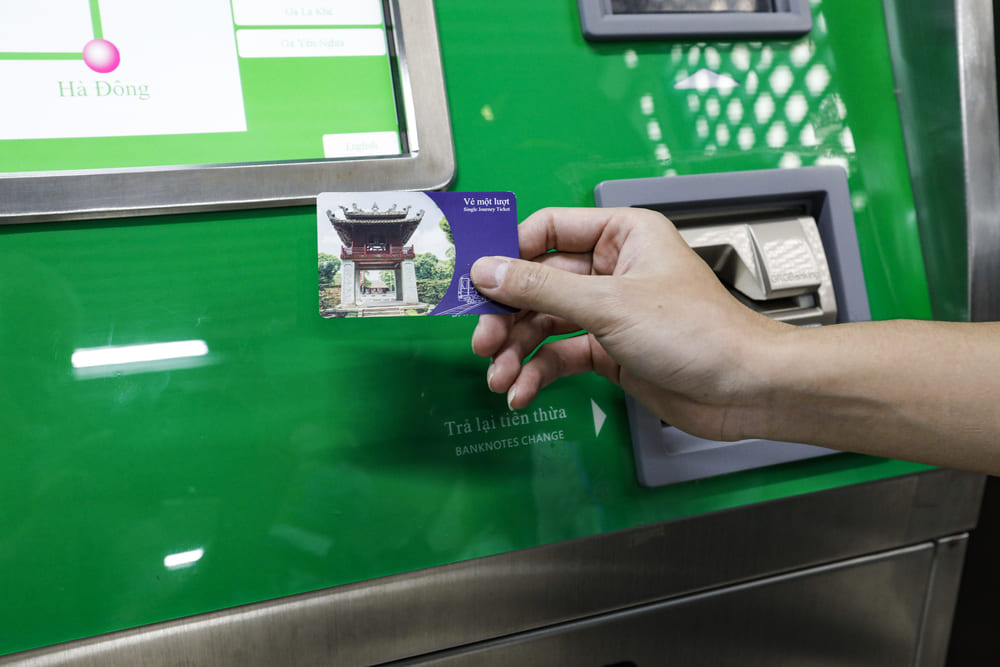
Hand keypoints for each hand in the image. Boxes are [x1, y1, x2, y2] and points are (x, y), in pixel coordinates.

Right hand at [470, 207, 786, 441]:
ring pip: (545, 324)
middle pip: (538, 283)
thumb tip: (488, 271)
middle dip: (508, 316)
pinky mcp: (609, 351)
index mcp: (621, 235)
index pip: (548, 230)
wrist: (744, 390)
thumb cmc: (699, 333)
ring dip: (517, 352)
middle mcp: (612, 269)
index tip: (478, 280)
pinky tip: (522, 393)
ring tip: (499, 378)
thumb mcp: (609, 305)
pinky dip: (539, 373)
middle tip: (483, 341)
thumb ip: (542, 289)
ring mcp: (609, 312)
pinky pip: (561, 355)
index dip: (510, 254)